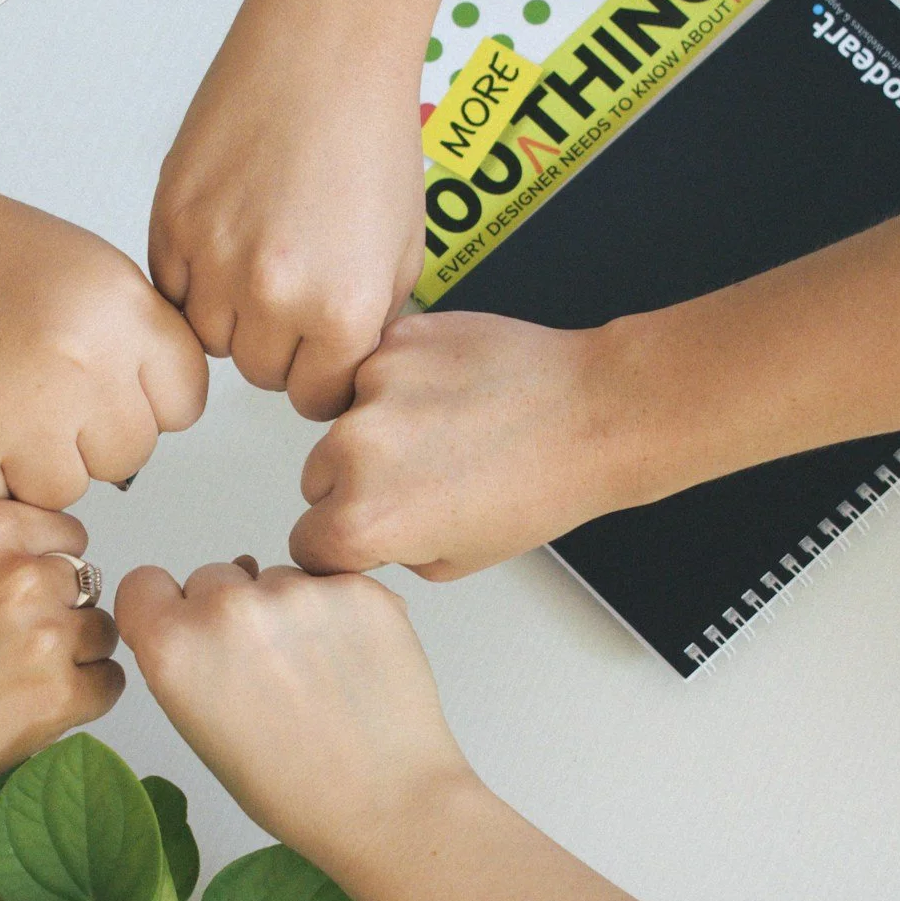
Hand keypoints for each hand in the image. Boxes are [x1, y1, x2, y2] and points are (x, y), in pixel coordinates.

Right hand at [0, 169, 208, 508]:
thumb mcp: (85, 267)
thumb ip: (134, 339)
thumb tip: (161, 410)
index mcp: (119, 310)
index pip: (184, 401)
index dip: (147, 399)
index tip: (112, 386)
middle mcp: (77, 364)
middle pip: (129, 455)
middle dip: (91, 437)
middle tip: (41, 394)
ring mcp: (17, 415)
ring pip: (67, 491)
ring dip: (34, 464)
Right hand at [0, 502, 123, 810]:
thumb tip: (35, 549)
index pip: (71, 536)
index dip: (52, 569)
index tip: (28, 595)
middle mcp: (24, 576)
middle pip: (89, 587)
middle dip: (62, 613)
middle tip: (16, 645)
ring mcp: (46, 636)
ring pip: (104, 634)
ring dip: (77, 655)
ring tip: (23, 676)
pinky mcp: (58, 695)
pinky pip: (108, 683)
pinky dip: (83, 696)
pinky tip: (37, 702)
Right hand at [115, 559, 472, 872]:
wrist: (387, 803)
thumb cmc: (292, 789)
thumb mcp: (202, 732)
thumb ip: (186, 662)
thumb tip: (199, 615)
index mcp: (175, 648)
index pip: (144, 584)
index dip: (166, 608)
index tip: (188, 630)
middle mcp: (228, 608)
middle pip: (211, 577)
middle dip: (230, 612)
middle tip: (266, 670)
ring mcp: (297, 590)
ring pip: (275, 577)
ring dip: (288, 610)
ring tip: (317, 674)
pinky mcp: (357, 587)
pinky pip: (330, 581)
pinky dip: (339, 611)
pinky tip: (353, 663)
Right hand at [150, 0, 425, 420]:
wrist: (328, 45)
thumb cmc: (372, 130)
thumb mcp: (403, 249)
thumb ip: (369, 322)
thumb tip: (339, 367)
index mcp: (342, 310)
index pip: (316, 396)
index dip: (321, 372)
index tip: (321, 347)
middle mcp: (273, 294)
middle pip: (259, 373)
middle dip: (278, 343)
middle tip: (293, 288)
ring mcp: (214, 258)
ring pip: (208, 337)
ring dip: (231, 313)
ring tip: (260, 255)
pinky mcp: (170, 219)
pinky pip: (171, 288)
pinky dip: (194, 276)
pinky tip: (230, 231)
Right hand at [292, 310, 645, 578]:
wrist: (593, 412)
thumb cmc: (542, 487)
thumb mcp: (455, 560)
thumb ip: (389, 549)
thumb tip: (361, 531)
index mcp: (365, 519)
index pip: (307, 543)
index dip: (340, 545)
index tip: (366, 534)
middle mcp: (356, 450)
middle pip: (316, 478)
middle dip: (354, 484)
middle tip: (422, 480)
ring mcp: (374, 387)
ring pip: (343, 420)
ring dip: (376, 429)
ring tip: (445, 432)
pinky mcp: (397, 340)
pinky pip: (374, 370)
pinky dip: (401, 383)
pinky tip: (450, 395)